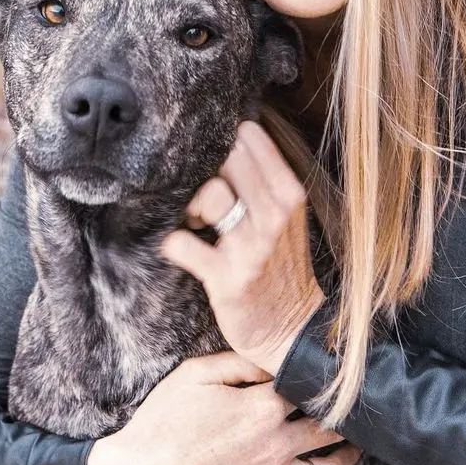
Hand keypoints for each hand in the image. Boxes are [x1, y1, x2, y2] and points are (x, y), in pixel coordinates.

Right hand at [86, 352, 358, 464]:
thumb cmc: (163, 421)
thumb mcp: (196, 374)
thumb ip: (240, 361)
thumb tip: (273, 355)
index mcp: (262, 407)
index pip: (307, 388)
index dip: (322, 379)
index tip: (336, 373)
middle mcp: (276, 444)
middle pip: (328, 428)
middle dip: (345, 417)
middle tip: (356, 409)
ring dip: (348, 459)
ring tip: (356, 449)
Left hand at [161, 121, 324, 375]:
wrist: (293, 327)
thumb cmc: (282, 263)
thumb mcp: (287, 214)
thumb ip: (263, 177)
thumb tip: (225, 138)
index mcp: (289, 193)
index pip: (247, 136)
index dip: (223, 145)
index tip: (217, 165)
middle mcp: (274, 215)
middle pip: (224, 159)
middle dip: (204, 172)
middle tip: (204, 199)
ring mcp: (251, 247)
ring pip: (207, 194)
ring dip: (190, 206)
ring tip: (196, 223)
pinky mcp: (226, 278)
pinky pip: (181, 244)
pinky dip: (172, 243)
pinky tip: (181, 248)